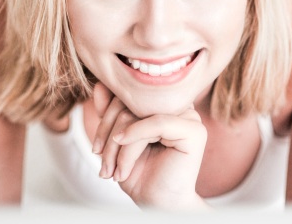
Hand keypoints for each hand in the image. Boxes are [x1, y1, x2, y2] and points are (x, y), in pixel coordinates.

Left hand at [91, 83, 208, 208]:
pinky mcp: (194, 130)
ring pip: (139, 114)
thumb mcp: (118, 140)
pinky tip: (122, 162)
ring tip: (113, 172)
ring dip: (118, 147)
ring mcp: (188, 116)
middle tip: (104, 167)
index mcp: (162, 104)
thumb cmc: (141, 174)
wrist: (158, 205)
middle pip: (131, 102)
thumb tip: (100, 85)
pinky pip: (157, 123)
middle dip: (109, 135)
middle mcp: (177, 106)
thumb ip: (111, 113)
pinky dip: (134, 140)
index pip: (127, 94)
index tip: (96, 148)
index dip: (106, 117)